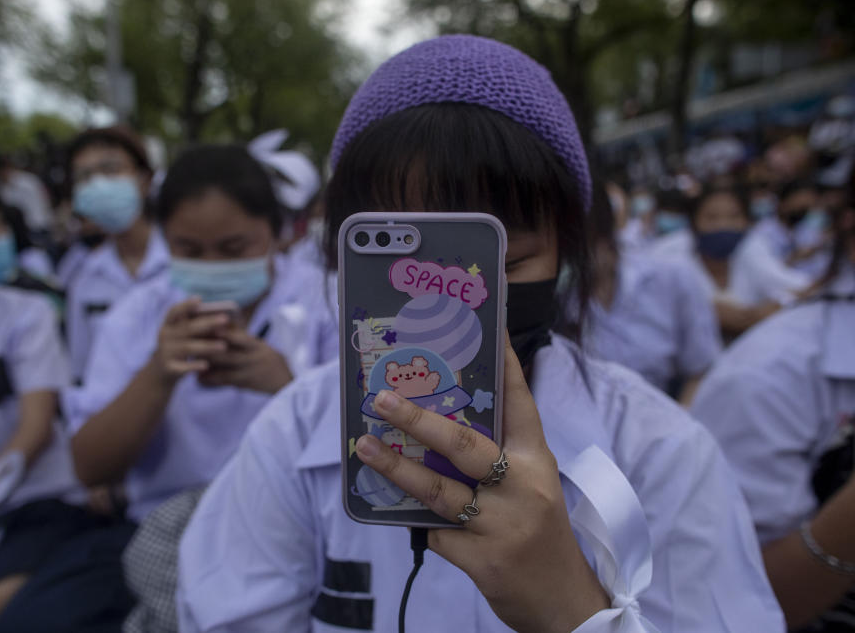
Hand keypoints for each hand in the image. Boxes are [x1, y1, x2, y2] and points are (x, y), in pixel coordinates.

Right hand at [149, 298, 232, 384]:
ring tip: (224, 346)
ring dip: (207, 346)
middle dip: (208, 323)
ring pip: (188, 347)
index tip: (199, 298)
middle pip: (187, 328)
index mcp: (168, 324)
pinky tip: (207, 365)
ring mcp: (165, 352)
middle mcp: (165, 336)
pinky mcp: (168, 368)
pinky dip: (194, 366)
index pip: (174, 311)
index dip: (185, 305)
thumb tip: (221, 317)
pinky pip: (182, 367)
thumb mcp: (182, 334)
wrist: (161, 371)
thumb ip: (194, 325)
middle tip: (226, 319)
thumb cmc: (179, 346)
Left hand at [197, 326, 292, 393]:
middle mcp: (252, 359)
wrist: (284, 379)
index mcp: (256, 346)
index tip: (209, 328)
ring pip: (225, 371)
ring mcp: (249, 373)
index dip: (224, 333)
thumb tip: (218, 327)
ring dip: (208, 367)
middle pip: (228, 355)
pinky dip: (213, 380)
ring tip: (193, 363)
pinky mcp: (245, 384)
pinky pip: (226, 383)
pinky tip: (200, 379)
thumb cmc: (265, 357)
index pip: (239, 338)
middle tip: (192, 347)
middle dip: (210, 352)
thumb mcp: (257, 345)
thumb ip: (240, 338)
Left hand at [355, 337, 608, 632]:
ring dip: (395, 467)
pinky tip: (402, 511)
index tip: (486, 328)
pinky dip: (419, 521)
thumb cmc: (538, 532)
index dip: (504, 366)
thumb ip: (495, 457)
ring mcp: (502, 525)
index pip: (520, 404)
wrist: (562, 600)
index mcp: (536, 461)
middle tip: (381, 399)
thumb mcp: (530, 486)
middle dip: (417, 419)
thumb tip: (435, 427)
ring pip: (437, 489)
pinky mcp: (484, 560)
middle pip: (464, 445)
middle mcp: (523, 487)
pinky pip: (435, 532)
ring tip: (365, 446)